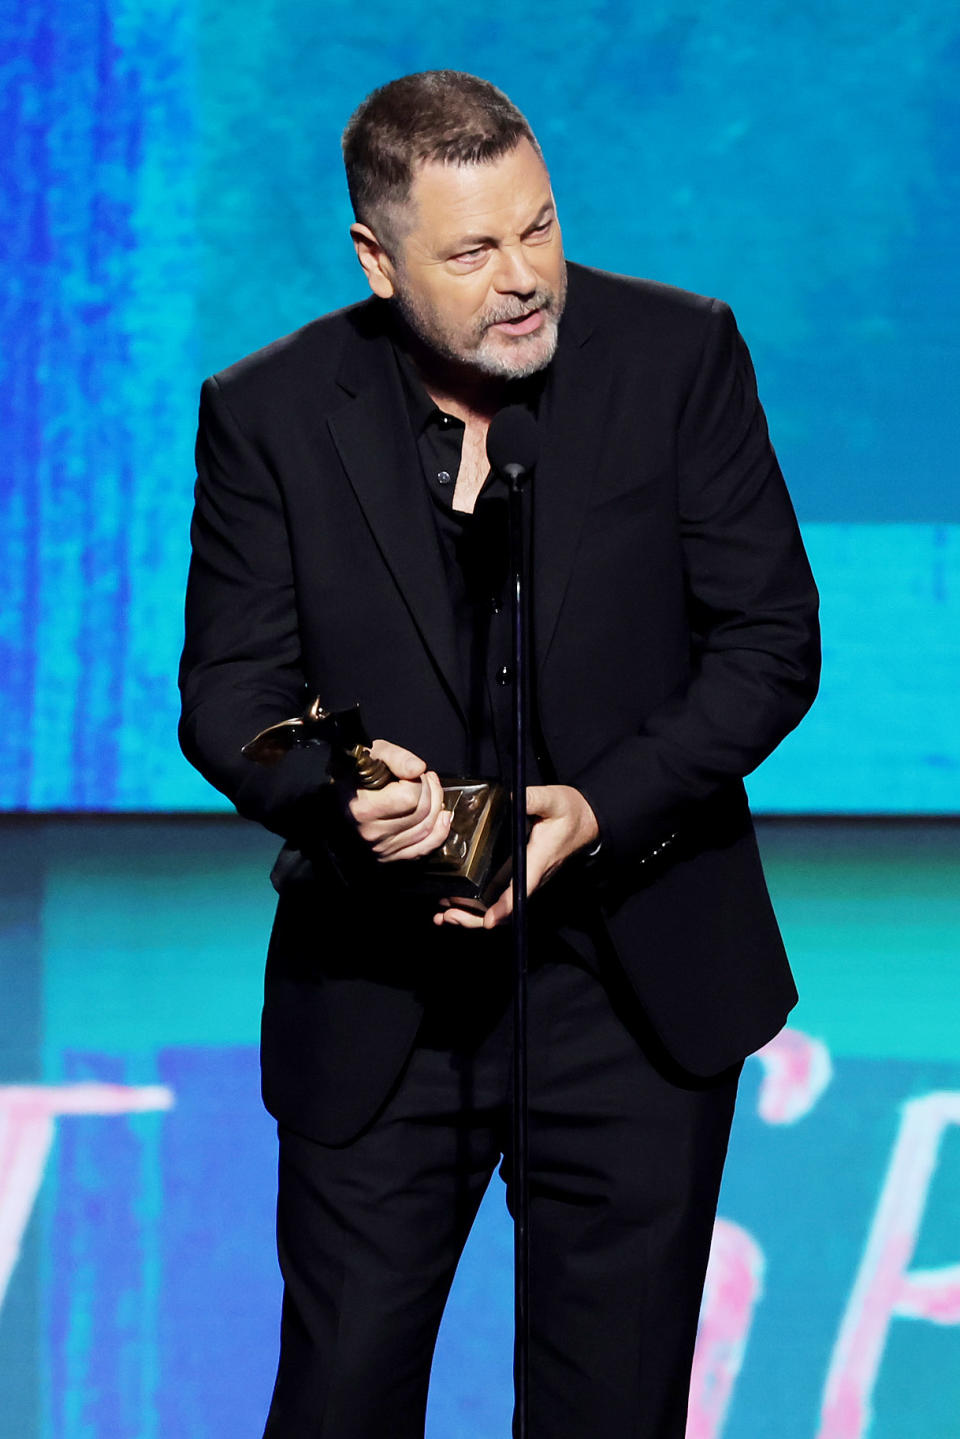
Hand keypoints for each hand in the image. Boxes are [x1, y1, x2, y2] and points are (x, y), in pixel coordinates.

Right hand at [343, 739, 451, 861]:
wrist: (337, 800)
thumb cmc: (354, 775)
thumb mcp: (371, 754)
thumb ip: (396, 757)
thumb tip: (418, 769)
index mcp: (364, 808)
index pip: (410, 797)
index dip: (418, 781)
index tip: (411, 773)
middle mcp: (372, 833)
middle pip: (422, 813)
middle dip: (431, 791)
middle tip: (426, 778)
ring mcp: (381, 848)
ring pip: (427, 829)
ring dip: (437, 807)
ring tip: (430, 791)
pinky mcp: (389, 856)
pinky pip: (424, 848)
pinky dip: (439, 832)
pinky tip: (443, 816)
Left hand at [432, 784, 598, 928]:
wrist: (587, 821)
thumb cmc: (571, 811)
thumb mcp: (553, 799)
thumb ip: (532, 798)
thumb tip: (508, 798)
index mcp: (538, 859)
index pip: (522, 888)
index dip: (506, 906)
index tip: (488, 920)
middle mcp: (532, 875)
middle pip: (507, 910)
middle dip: (477, 918)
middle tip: (448, 916)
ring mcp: (527, 879)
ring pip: (502, 909)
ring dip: (473, 916)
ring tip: (445, 915)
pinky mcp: (522, 877)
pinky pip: (501, 899)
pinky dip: (478, 907)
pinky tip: (455, 904)